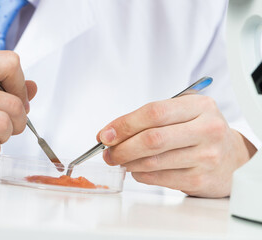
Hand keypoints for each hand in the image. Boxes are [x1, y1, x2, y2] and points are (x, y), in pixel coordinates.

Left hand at [97, 95, 255, 197]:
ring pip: (153, 161)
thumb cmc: (198, 131)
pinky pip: (159, 178)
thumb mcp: (183, 113)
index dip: (124, 124)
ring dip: (128, 162)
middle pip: (152, 139)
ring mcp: (206, 156)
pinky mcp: (201, 179)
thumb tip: (111, 133)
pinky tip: (136, 170)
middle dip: (122, 147)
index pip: (154, 112)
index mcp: (200, 106)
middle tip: (107, 153)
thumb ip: (150, 118)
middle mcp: (207, 129)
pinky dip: (140, 175)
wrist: (232, 158)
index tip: (105, 134)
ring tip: (119, 160)